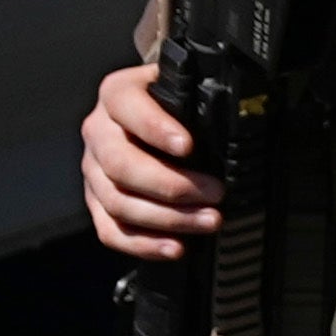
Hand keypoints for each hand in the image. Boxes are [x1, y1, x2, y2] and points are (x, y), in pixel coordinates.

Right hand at [82, 58, 217, 263]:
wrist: (153, 115)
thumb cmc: (176, 104)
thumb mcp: (186, 88)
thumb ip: (201, 98)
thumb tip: (242, 121)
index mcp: (118, 94)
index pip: (128, 107)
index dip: (156, 128)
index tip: (189, 146)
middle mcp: (99, 131)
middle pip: (120, 164)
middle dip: (172, 184)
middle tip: (215, 193)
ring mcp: (94, 169)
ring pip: (117, 201)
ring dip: (167, 218)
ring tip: (209, 221)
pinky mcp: (97, 200)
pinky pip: (111, 229)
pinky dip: (144, 243)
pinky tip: (176, 247)